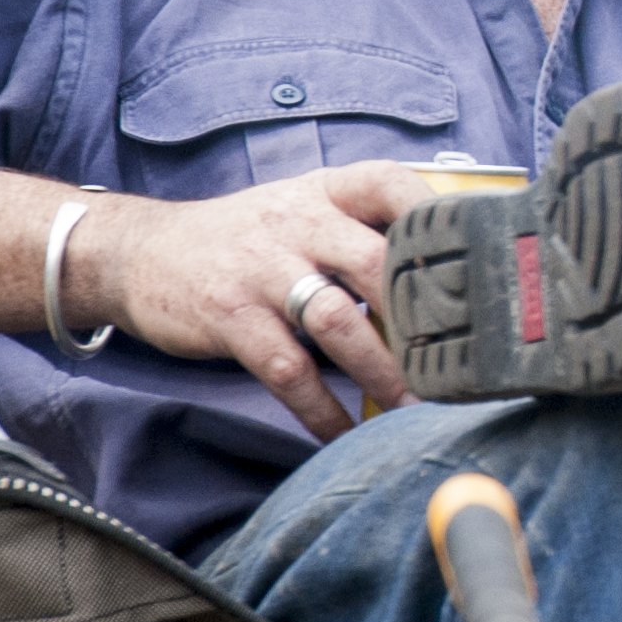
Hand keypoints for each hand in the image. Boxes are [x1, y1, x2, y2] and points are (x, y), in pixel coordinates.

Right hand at [80, 164, 431, 439]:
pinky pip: (287, 371)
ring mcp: (261, 269)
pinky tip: (346, 436)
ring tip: (420, 411)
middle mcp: (297, 222)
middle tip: (465, 363)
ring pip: (337, 321)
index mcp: (325, 191)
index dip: (439, 220)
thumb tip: (452, 275)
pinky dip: (322, 410)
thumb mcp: (303, 210)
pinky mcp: (230, 317)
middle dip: (425, 318)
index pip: (392, 185)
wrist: (141, 252)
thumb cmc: (247, 240)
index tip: (481, 265)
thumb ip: (365, 232)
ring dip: (385, 372)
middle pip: (377, 262)